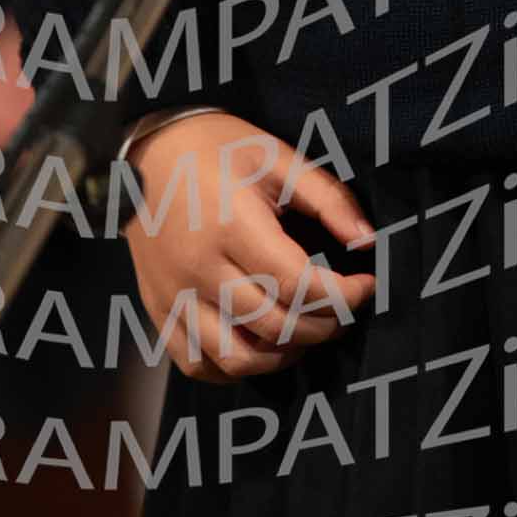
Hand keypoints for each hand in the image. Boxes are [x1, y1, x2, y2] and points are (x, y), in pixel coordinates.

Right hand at [124, 113, 379, 382]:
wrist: (149, 153)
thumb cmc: (220, 149)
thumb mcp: (279, 157)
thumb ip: (327, 198)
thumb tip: (367, 241)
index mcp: (232, 227)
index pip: (296, 284)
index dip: (342, 296)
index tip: (367, 286)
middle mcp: (199, 271)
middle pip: (274, 326)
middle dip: (324, 325)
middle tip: (344, 308)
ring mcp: (174, 298)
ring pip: (237, 358)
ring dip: (283, 355)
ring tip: (306, 328)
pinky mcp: (158, 313)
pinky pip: (198, 364)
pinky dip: (236, 367)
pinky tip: (262, 343)